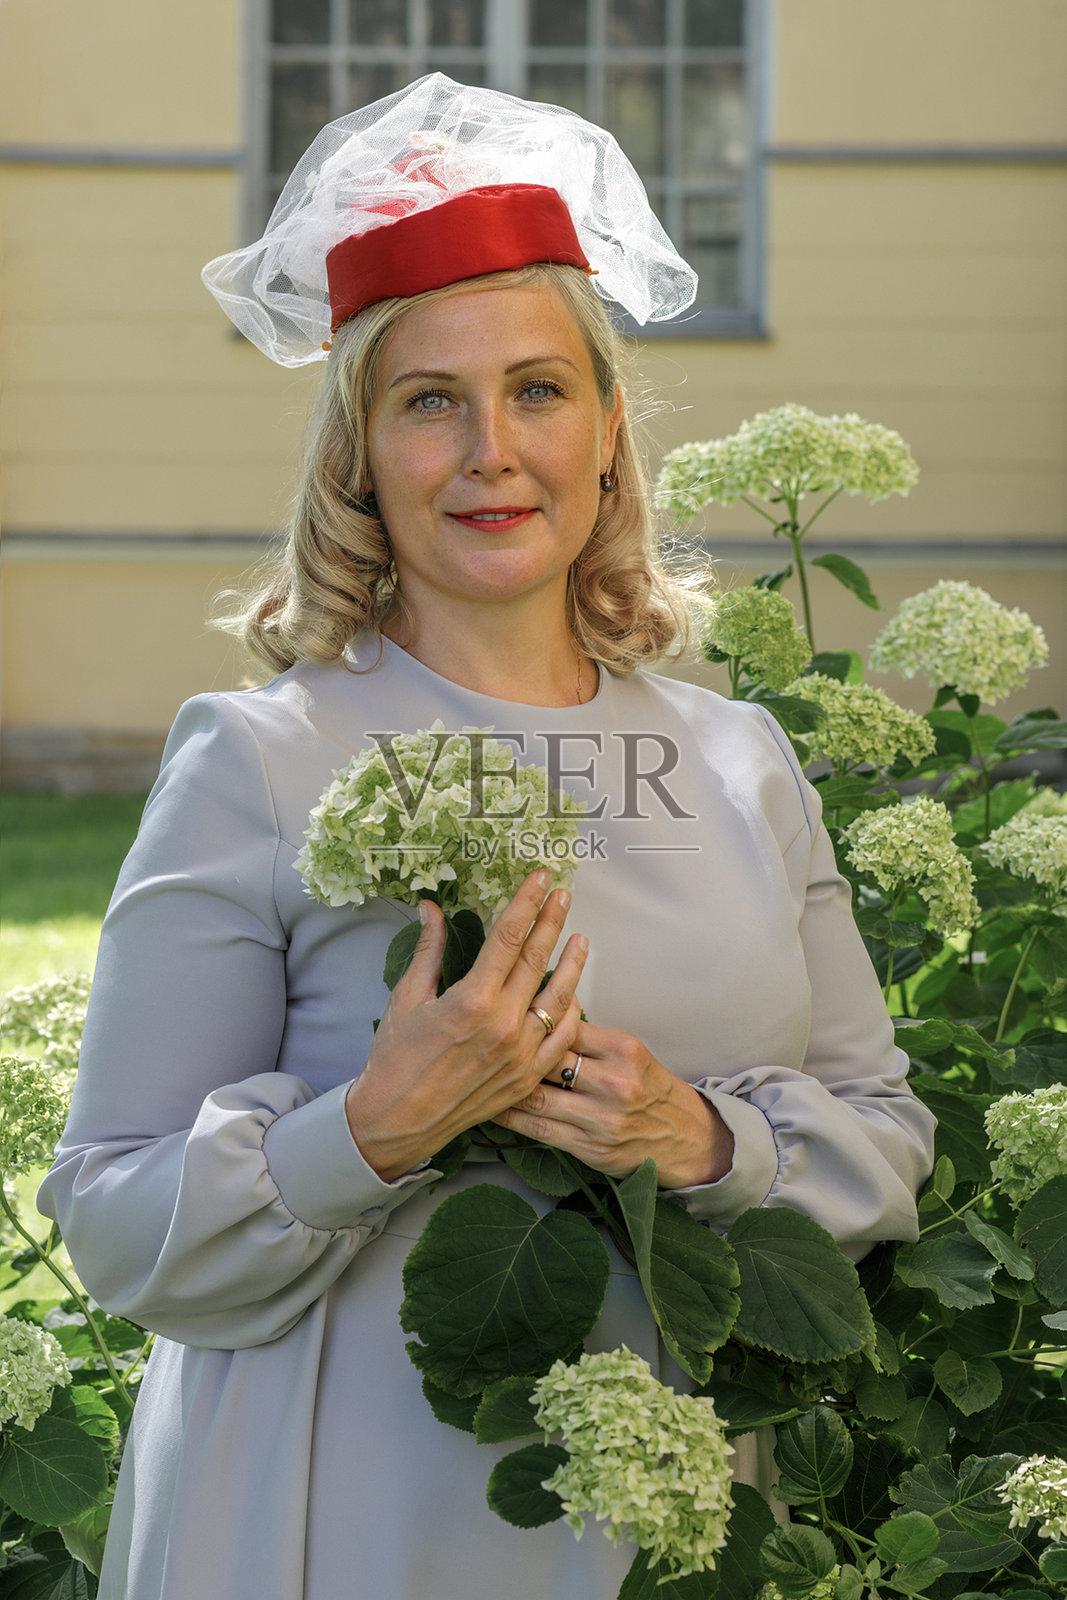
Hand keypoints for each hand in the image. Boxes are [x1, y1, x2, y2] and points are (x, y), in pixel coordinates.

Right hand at [345, 870, 586, 1181]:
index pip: (508, 937)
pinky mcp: (526, 1078)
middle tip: (563, 895)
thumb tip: (431, 908)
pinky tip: (574, 995)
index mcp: (472, 1000)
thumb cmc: (395, 1059)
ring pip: (558, 998)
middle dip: (552, 921)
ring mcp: (520, 1054)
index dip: (526, 903)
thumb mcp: (407, 998)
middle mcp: (503, 1024)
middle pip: (537, 959)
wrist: (396, 1121)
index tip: (541, 879)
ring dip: (573, 964)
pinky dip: (571, 1014)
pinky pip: (561, 1041)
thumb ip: (428, 950)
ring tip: (582, 938)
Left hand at [494, 1022, 733, 1189]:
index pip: (565, 1025)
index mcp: (622, 1048)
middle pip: (547, 1059)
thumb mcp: (630, 1053)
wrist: (685, 1138)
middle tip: (480, 1043)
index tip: (505, 1013)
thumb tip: (543, 1012)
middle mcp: (613, 1082)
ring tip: (478, 1075)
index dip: (531, 1020)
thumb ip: (589, 1038)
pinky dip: (511, 1118)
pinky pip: (540, 1129)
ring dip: (504, 1086)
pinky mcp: (591, 1147)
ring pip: (537, 1096)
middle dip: (512, 1052)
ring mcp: (601, 1118)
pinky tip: (492, 1107)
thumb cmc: (651, 1089)